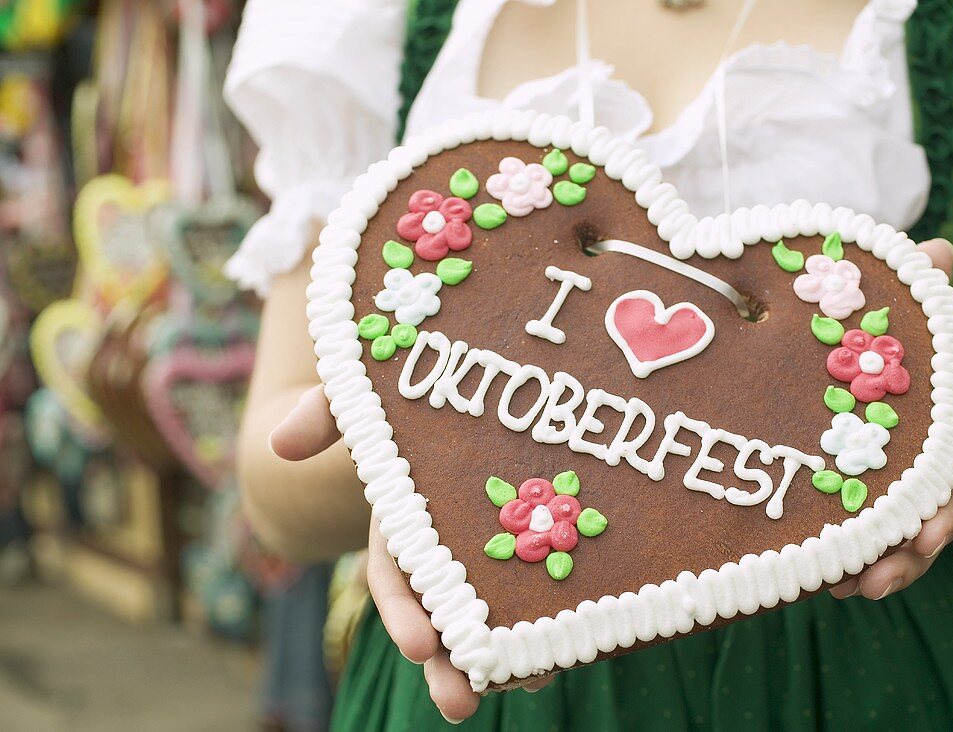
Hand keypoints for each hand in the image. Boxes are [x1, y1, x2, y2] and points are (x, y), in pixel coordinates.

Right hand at [268, 239, 952, 713]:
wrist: (499, 340)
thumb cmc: (431, 365)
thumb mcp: (389, 380)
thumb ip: (343, 407)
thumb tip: (280, 443)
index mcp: (415, 500)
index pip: (401, 567)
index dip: (407, 607)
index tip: (421, 645)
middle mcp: (458, 520)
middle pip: (450, 601)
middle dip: (452, 655)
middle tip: (463, 704)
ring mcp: (510, 521)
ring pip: (506, 595)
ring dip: (513, 645)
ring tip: (531, 683)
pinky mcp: (561, 514)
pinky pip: (562, 565)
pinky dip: (567, 602)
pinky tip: (588, 635)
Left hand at [830, 238, 952, 600]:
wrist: (867, 395)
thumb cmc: (891, 366)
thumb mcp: (905, 331)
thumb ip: (920, 297)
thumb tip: (936, 246)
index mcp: (933, 449)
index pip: (950, 489)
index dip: (940, 514)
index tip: (926, 535)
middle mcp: (911, 486)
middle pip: (917, 534)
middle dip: (900, 560)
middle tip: (870, 581)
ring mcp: (880, 508)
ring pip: (882, 552)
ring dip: (863, 571)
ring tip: (836, 586)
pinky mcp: (843, 519)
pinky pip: (845, 551)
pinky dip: (832, 566)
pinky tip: (813, 579)